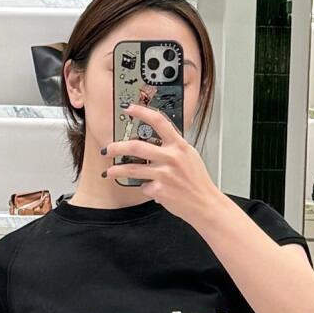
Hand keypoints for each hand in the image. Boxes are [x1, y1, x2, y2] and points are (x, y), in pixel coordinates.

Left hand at [99, 102, 225, 227]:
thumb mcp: (189, 156)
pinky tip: (150, 188)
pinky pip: (143, 186)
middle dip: (117, 147)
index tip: (129, 109)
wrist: (205, 203)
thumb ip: (173, 147)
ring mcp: (164, 174)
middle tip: (108, 149)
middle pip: (136, 147)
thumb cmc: (197, 181)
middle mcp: (171, 157)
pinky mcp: (159, 190)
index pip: (159, 122)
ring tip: (109, 171)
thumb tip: (154, 139)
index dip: (142, 112)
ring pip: (132, 169)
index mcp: (179, 145)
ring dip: (116, 170)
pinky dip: (145, 188)